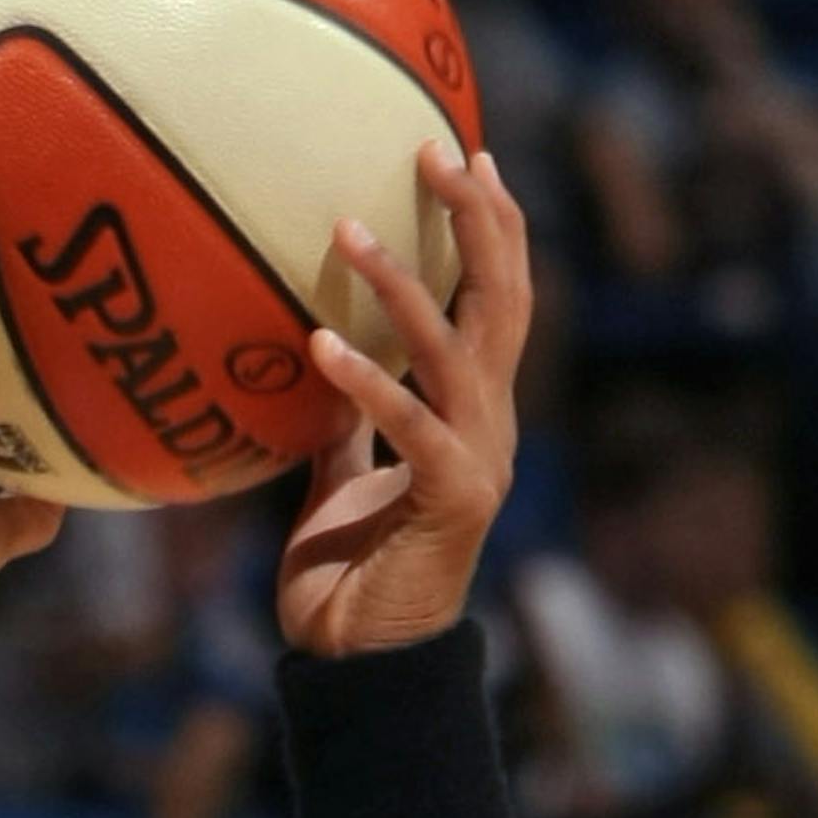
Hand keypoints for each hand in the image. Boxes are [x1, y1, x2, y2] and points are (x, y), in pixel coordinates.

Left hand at [277, 146, 528, 658]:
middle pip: (501, 298)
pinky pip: (411, 426)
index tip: (461, 153)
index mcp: (471, 415)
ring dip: (403, 286)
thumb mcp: (337, 482)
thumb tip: (315, 357)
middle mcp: (489, 426)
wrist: (358, 670)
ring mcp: (478, 462)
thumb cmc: (345, 582)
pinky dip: (367, 382)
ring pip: (455, 349)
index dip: (488, 226)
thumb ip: (344, 422)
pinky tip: (319, 344)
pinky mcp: (452, 501)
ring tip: (347, 231)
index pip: (495, 300)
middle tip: (434, 147)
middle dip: (476, 219)